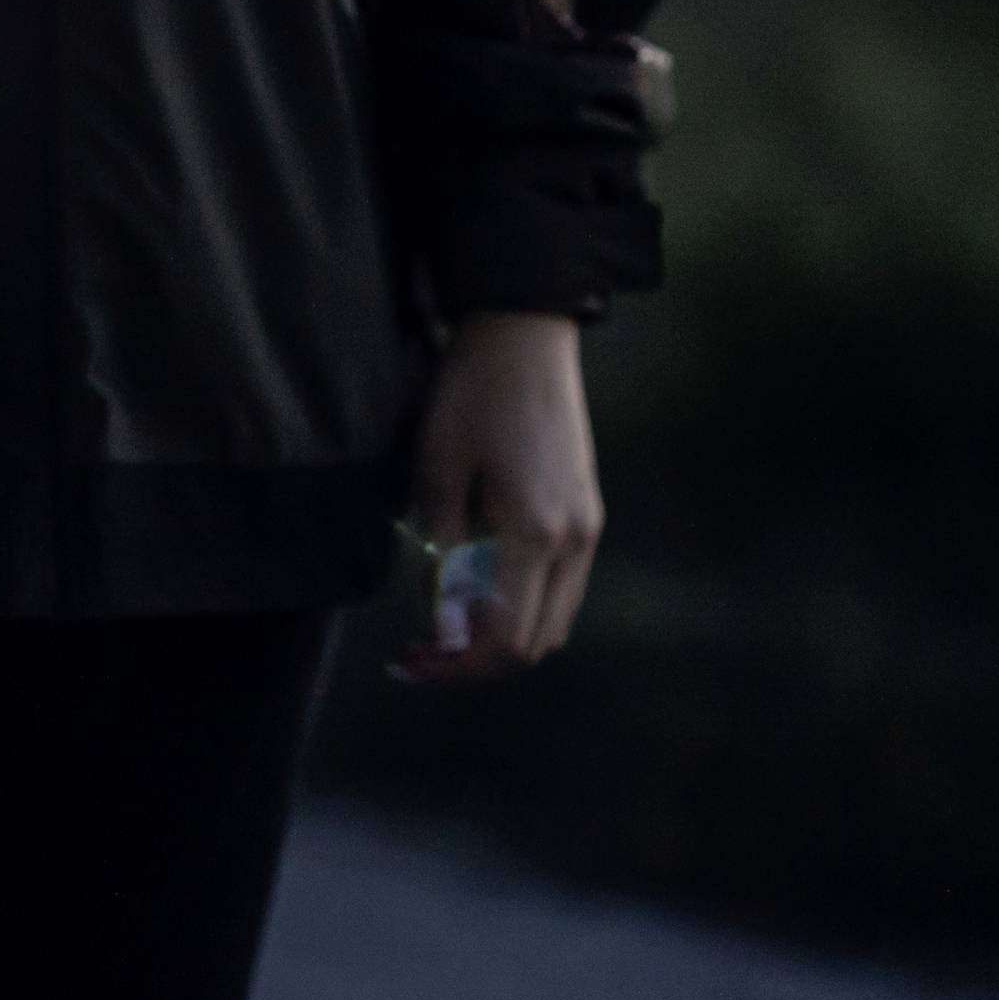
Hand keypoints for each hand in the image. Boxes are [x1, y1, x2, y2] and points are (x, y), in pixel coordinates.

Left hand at [393, 310, 605, 680]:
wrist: (527, 334)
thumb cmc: (473, 395)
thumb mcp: (438, 471)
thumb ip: (441, 553)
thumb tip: (438, 624)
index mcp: (535, 535)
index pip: (504, 639)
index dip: (455, 664)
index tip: (410, 660)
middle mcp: (574, 542)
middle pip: (535, 644)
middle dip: (475, 661)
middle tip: (419, 654)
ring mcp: (588, 528)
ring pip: (554, 621)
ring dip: (501, 638)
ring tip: (443, 628)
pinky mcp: (588, 513)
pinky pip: (561, 588)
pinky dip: (522, 608)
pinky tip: (477, 592)